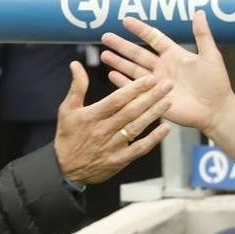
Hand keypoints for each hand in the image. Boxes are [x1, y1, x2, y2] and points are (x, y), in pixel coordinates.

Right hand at [54, 61, 172, 184]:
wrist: (66, 169)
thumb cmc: (68, 136)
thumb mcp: (67, 110)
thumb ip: (77, 87)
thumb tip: (76, 64)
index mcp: (92, 116)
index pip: (117, 100)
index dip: (134, 88)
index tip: (150, 78)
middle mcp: (104, 130)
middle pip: (131, 111)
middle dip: (151, 97)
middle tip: (168, 85)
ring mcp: (113, 146)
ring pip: (137, 127)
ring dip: (154, 114)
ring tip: (169, 101)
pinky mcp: (119, 160)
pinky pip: (139, 148)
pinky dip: (154, 139)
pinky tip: (166, 128)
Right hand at [100, 11, 234, 134]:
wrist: (217, 110)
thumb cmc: (217, 84)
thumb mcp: (211, 56)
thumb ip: (203, 35)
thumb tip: (199, 12)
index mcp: (174, 55)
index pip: (153, 38)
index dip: (140, 29)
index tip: (126, 20)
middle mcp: (163, 67)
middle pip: (138, 54)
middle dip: (122, 46)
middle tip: (106, 37)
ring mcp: (158, 83)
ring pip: (134, 70)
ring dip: (119, 63)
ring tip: (104, 55)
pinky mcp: (155, 98)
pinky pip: (137, 89)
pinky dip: (124, 83)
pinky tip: (112, 75)